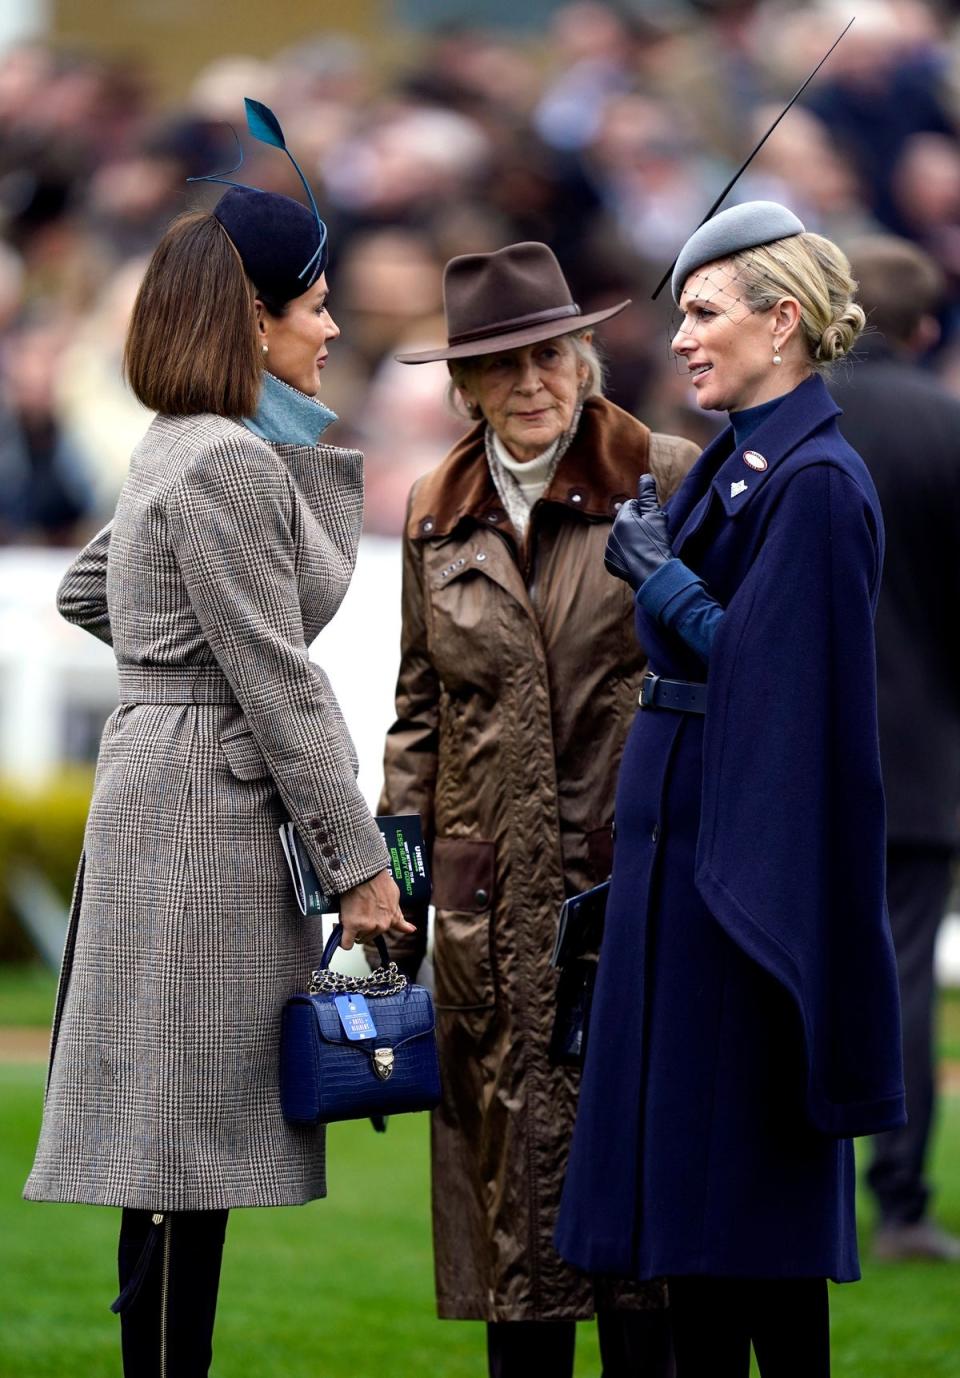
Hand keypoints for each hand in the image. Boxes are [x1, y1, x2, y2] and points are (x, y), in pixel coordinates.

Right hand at [338, 868, 415, 949]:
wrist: (364, 872)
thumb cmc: (378, 880)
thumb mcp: (395, 897)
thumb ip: (399, 917)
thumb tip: (412, 930)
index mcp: (392, 918)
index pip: (384, 932)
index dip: (377, 929)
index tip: (372, 927)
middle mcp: (381, 925)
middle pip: (369, 936)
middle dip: (362, 927)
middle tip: (357, 912)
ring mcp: (367, 926)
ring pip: (357, 938)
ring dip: (352, 929)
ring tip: (350, 912)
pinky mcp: (352, 925)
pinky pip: (346, 943)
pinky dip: (342, 941)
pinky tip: (340, 933)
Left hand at [604, 474, 673, 590]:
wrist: (654, 575)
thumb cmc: (657, 544)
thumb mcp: (656, 517)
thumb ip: (648, 496)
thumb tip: (645, 476)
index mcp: (622, 520)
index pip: (632, 505)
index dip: (645, 512)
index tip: (653, 525)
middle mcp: (612, 533)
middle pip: (626, 521)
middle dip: (637, 525)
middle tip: (651, 538)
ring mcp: (610, 549)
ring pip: (621, 537)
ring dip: (631, 540)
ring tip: (646, 549)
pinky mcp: (610, 563)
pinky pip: (618, 553)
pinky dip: (627, 554)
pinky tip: (639, 559)